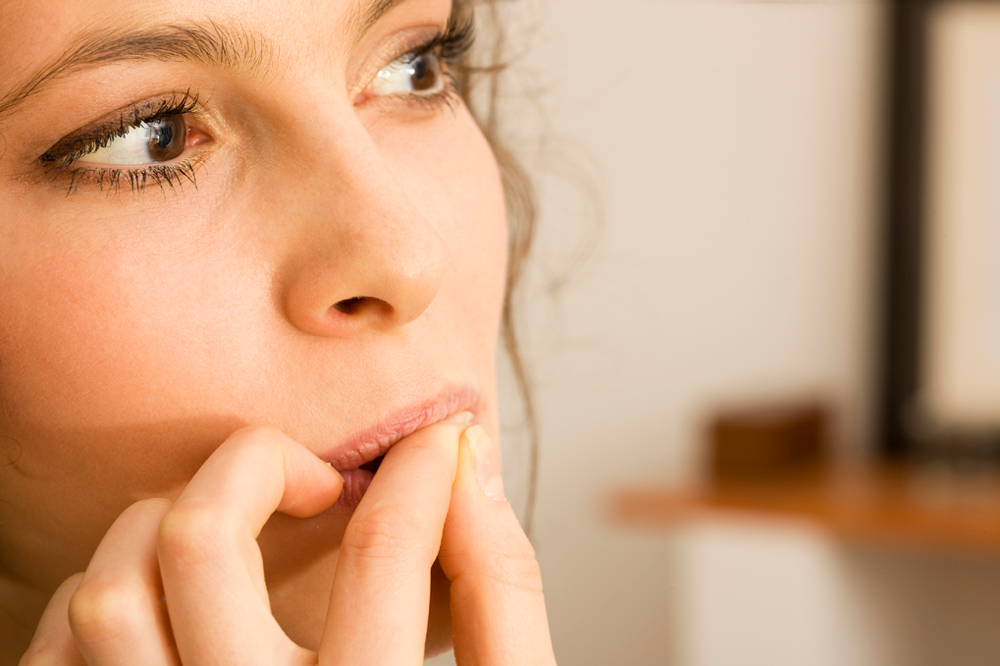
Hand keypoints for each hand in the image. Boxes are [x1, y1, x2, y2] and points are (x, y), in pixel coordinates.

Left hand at [20, 422, 556, 664]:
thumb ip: (500, 591)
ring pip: (110, 593)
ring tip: (235, 532)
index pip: (385, 550)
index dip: (422, 468)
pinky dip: (95, 603)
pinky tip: (165, 602)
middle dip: (259, 462)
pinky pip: (57, 659)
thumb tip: (469, 469)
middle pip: (202, 540)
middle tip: (314, 478)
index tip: (437, 442)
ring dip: (166, 525)